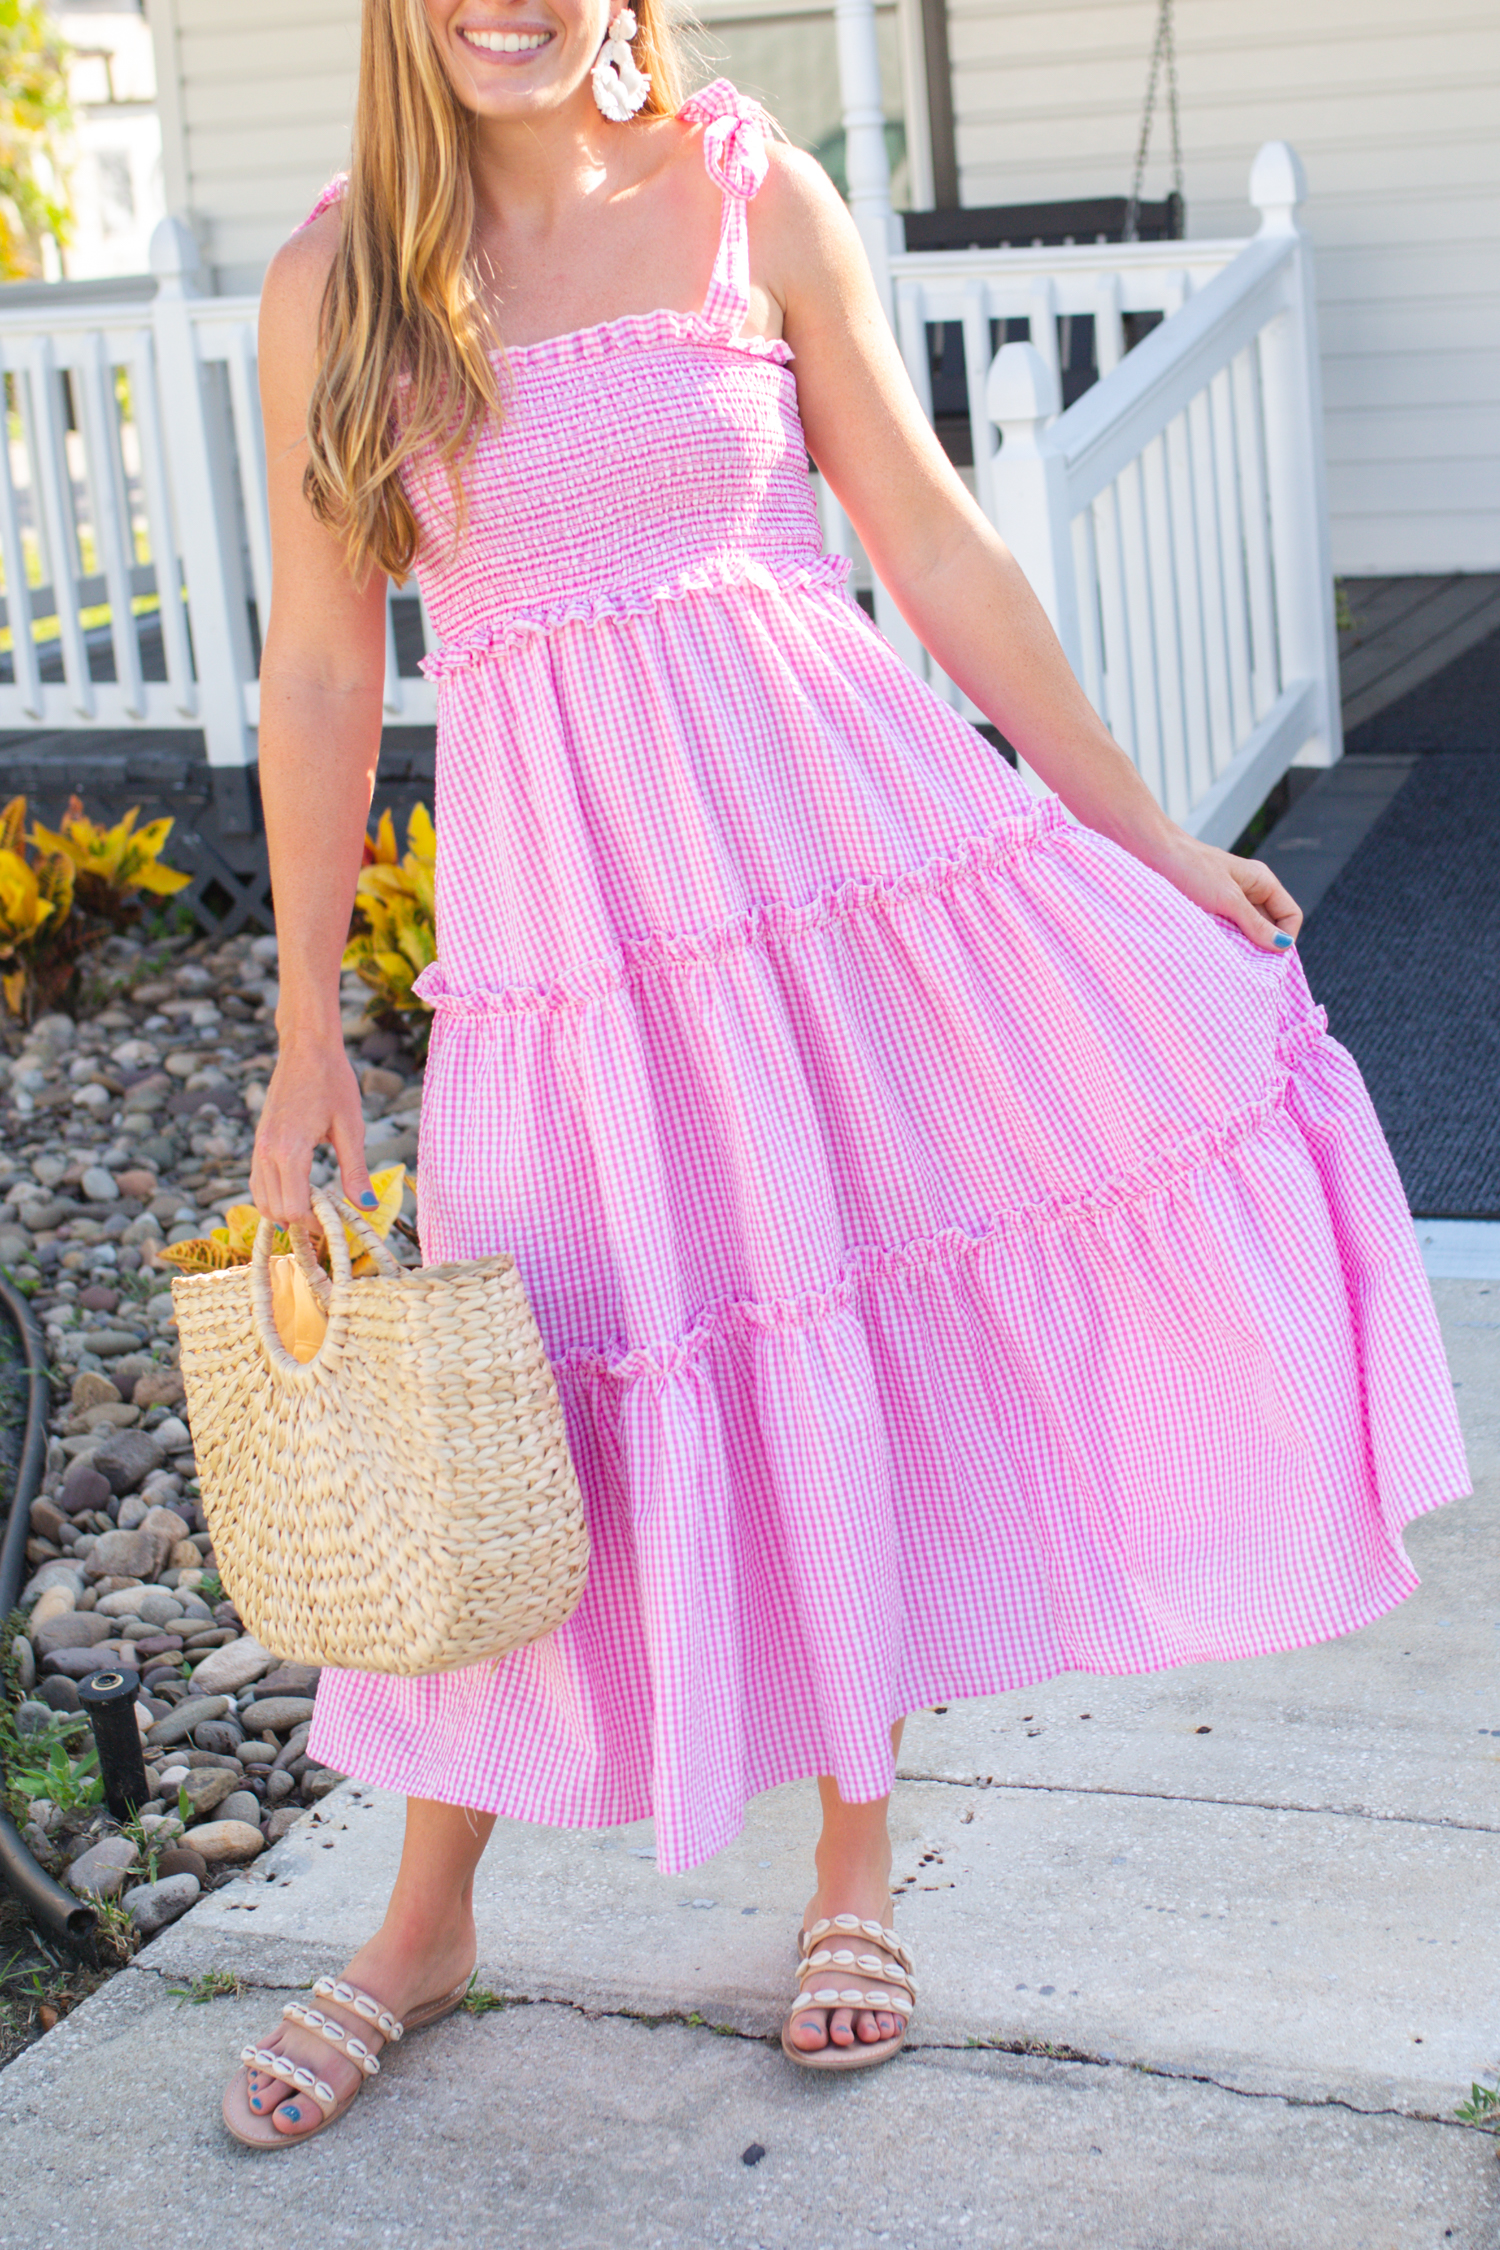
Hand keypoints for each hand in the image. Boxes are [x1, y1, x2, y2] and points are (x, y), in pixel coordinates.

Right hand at [250, 1034, 375, 1226]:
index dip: (316, 1226)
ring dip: (285, 1212)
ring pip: (261, 1198)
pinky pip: (258, 1180)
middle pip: (274, 1209)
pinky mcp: (259, 1140)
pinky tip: (299, 1193)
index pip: (294, 1208)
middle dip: (300, 1223)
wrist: (307, 1048)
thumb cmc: (333, 1082)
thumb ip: (355, 1171)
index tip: (337, 1225)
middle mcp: (267, 1152)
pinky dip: (274, 1195)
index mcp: (290, 1151)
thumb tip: (367, 1207)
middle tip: (329, 1222)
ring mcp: (259, 1146)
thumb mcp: (351, 1127)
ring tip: (316, 1212)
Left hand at [1131, 824, 1302, 951]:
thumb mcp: (1227, 899)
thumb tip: (1282, 945)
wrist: (1149, 852)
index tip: (1268, 959)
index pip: (1290, 915)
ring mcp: (1228, 900)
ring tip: (1229, 960)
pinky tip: (1214, 952)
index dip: (1285, 937)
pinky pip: (1226, 931)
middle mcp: (1249, 891)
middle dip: (1262, 946)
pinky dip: (1224, 943)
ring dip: (1242, 947)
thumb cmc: (1190, 869)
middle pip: (1269, 926)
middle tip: (1248, 966)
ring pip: (1246, 931)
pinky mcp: (1208, 909)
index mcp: (1262, 882)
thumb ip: (1255, 923)